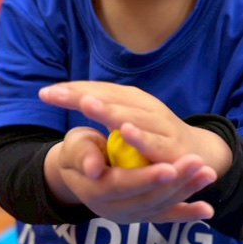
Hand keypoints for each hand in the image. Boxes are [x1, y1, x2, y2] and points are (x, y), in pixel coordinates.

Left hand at [39, 81, 231, 177]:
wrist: (198, 153)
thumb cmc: (154, 137)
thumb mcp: (125, 122)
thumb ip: (103, 112)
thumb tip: (70, 97)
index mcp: (130, 100)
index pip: (96, 90)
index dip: (71, 90)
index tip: (44, 93)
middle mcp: (144, 106)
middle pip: (108, 97)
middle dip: (81, 95)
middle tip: (54, 94)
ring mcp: (159, 124)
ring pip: (129, 115)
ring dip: (108, 109)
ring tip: (85, 103)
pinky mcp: (171, 146)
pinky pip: (153, 141)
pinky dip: (140, 136)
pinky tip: (125, 131)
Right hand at [43, 125, 216, 224]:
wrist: (79, 171)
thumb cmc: (79, 152)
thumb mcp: (75, 147)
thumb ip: (84, 155)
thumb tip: (94, 169)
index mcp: (96, 191)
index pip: (124, 187)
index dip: (146, 179)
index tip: (169, 168)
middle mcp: (114, 210)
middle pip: (148, 198)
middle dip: (176, 182)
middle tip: (198, 162)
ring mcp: (131, 216)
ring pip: (161, 206)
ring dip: (187, 191)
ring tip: (208, 173)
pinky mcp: (143, 215)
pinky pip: (167, 217)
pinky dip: (187, 215)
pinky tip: (207, 211)